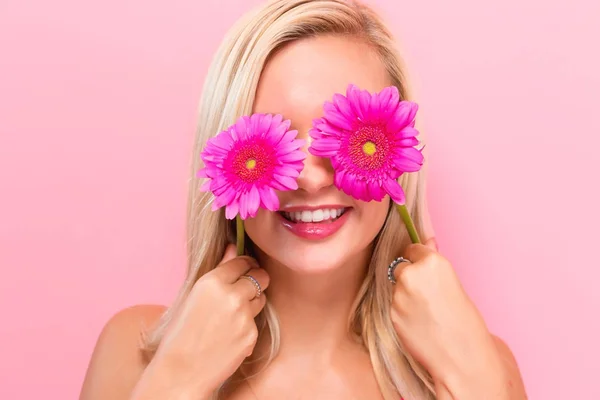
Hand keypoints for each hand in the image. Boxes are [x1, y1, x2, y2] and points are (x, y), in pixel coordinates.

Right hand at [133, 244, 269, 398]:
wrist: (181, 371)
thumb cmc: (181, 332)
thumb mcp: (195, 295)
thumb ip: (219, 270)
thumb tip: (234, 247)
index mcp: (212, 281)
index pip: (243, 261)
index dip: (245, 265)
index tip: (244, 269)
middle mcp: (231, 295)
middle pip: (260, 276)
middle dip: (256, 280)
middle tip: (246, 289)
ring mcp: (244, 315)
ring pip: (261, 298)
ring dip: (253, 301)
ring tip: (232, 315)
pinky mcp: (251, 334)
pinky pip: (255, 321)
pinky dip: (247, 325)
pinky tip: (230, 335)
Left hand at [390, 240, 504, 398]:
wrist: (462, 357)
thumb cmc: (466, 322)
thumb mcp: (454, 286)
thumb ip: (434, 266)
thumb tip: (426, 244)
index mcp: (433, 263)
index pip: (413, 249)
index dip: (419, 260)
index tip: (423, 269)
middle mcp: (412, 274)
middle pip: (401, 267)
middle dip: (409, 277)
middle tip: (426, 295)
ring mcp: (399, 294)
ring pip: (397, 288)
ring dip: (405, 295)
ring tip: (426, 313)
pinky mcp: (392, 313)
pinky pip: (395, 306)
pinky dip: (403, 312)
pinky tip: (420, 324)